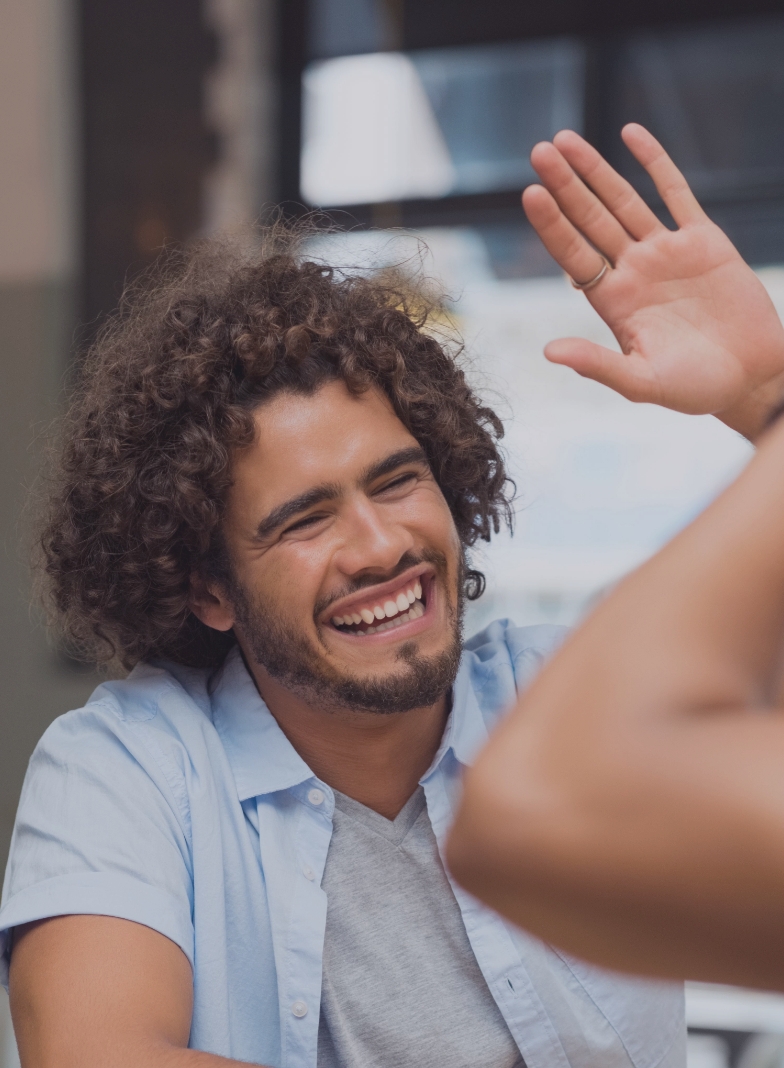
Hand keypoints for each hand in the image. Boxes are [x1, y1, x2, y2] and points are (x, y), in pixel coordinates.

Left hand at [523, 124, 783, 439]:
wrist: (751, 377)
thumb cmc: (695, 388)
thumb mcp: (642, 382)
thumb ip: (597, 364)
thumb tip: (549, 352)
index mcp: (614, 302)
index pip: (574, 255)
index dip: (552, 225)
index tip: (530, 193)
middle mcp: (633, 271)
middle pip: (591, 220)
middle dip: (565, 186)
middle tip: (538, 151)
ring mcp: (666, 253)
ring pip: (624, 201)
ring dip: (596, 170)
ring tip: (564, 140)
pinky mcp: (703, 241)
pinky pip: (675, 193)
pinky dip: (655, 162)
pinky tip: (629, 134)